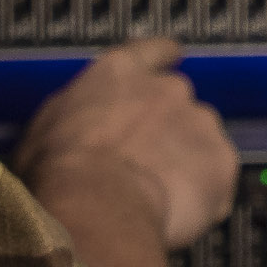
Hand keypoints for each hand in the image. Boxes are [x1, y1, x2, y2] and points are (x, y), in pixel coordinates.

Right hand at [14, 38, 237, 249]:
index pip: (150, 52)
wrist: (97, 204)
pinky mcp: (222, 161)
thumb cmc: (60, 172)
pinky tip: (176, 214)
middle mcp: (166, 89)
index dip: (163, 56)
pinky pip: (217, 180)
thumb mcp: (44, 130)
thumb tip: (76, 126)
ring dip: (186, 163)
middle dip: (166, 131)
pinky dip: (203, 196)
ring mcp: (199, 123)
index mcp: (119, 74)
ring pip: (200, 142)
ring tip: (157, 197)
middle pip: (177, 104)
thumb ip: (75, 115)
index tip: (173, 56)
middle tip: (142, 166)